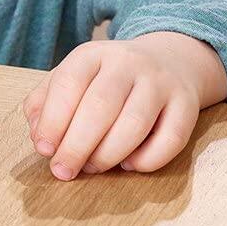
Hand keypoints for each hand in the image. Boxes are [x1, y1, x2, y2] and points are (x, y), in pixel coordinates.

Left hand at [21, 32, 226, 180]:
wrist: (169, 60)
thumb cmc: (106, 80)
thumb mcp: (73, 77)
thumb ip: (45, 102)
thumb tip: (39, 137)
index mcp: (92, 54)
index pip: (68, 83)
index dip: (53, 120)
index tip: (44, 150)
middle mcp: (128, 62)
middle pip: (100, 106)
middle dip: (76, 145)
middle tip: (63, 171)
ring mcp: (160, 82)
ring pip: (134, 124)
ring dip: (108, 154)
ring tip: (92, 168)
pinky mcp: (187, 105)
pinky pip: (170, 139)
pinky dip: (147, 160)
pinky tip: (129, 165)